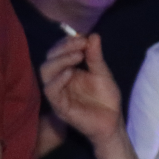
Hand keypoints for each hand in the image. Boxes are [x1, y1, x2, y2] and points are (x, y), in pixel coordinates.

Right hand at [41, 34, 127, 150]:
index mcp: (68, 70)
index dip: (68, 42)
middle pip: (49, 58)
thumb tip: (93, 35)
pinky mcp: (59, 106)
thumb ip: (95, 57)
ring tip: (77, 56)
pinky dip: (58, 80)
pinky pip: (51, 91)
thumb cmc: (106, 99)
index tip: (84, 38)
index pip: (59, 51)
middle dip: (63, 48)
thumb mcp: (103, 73)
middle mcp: (60, 80)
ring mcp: (58, 93)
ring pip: (45, 72)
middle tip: (81, 44)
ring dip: (60, 60)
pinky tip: (70, 73)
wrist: (112, 122)